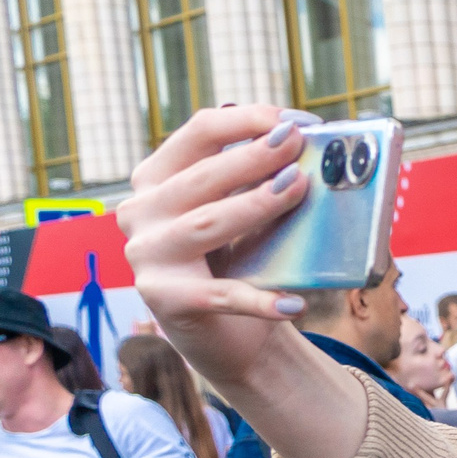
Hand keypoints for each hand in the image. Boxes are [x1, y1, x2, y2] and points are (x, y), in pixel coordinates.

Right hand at [116, 105, 322, 383]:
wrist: (230, 336)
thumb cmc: (240, 262)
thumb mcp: (245, 215)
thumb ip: (260, 182)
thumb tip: (314, 148)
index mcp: (158, 178)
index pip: (199, 133)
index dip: (247, 120)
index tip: (296, 121)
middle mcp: (142, 211)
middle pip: (202, 176)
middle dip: (253, 156)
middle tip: (297, 143)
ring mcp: (148, 255)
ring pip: (206, 224)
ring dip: (254, 204)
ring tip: (298, 188)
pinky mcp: (165, 300)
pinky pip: (219, 296)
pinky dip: (259, 300)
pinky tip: (293, 305)